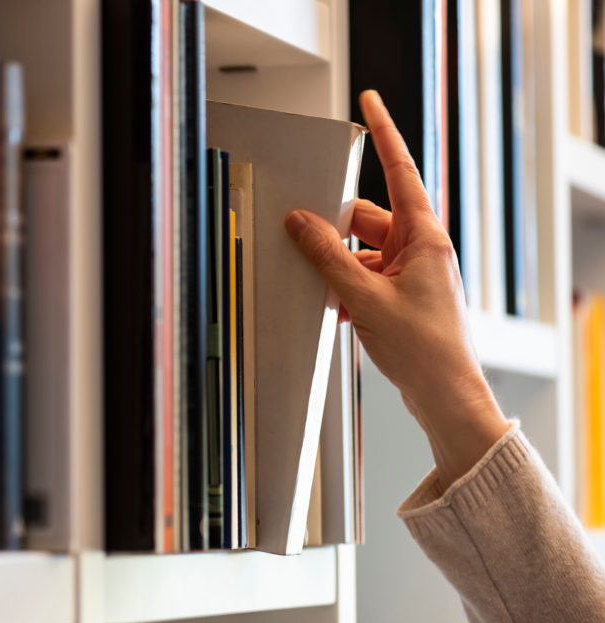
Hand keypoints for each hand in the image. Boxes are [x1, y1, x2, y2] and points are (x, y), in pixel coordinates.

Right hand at [284, 90, 509, 486]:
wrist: (446, 396)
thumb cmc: (424, 349)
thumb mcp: (363, 296)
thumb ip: (327, 256)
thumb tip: (300, 222)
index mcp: (423, 236)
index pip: (399, 170)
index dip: (383, 133)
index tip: (370, 102)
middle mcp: (420, 248)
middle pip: (368, 217)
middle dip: (335, 229)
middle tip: (304, 235)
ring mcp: (412, 273)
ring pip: (363, 250)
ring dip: (339, 266)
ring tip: (324, 289)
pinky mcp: (403, 296)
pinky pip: (366, 276)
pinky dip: (347, 287)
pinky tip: (335, 308)